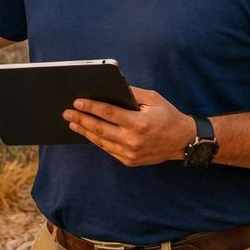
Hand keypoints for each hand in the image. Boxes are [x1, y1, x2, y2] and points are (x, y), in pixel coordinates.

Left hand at [64, 87, 196, 166]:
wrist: (182, 141)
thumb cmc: (167, 116)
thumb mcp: (153, 98)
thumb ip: (131, 93)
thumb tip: (110, 88)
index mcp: (139, 122)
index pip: (108, 113)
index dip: (91, 107)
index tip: (77, 102)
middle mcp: (133, 140)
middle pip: (100, 128)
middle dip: (81, 119)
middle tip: (67, 113)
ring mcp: (130, 153)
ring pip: (101, 141)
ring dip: (84, 131)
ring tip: (73, 122)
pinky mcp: (129, 161)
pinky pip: (108, 150)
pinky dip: (96, 140)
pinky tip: (87, 133)